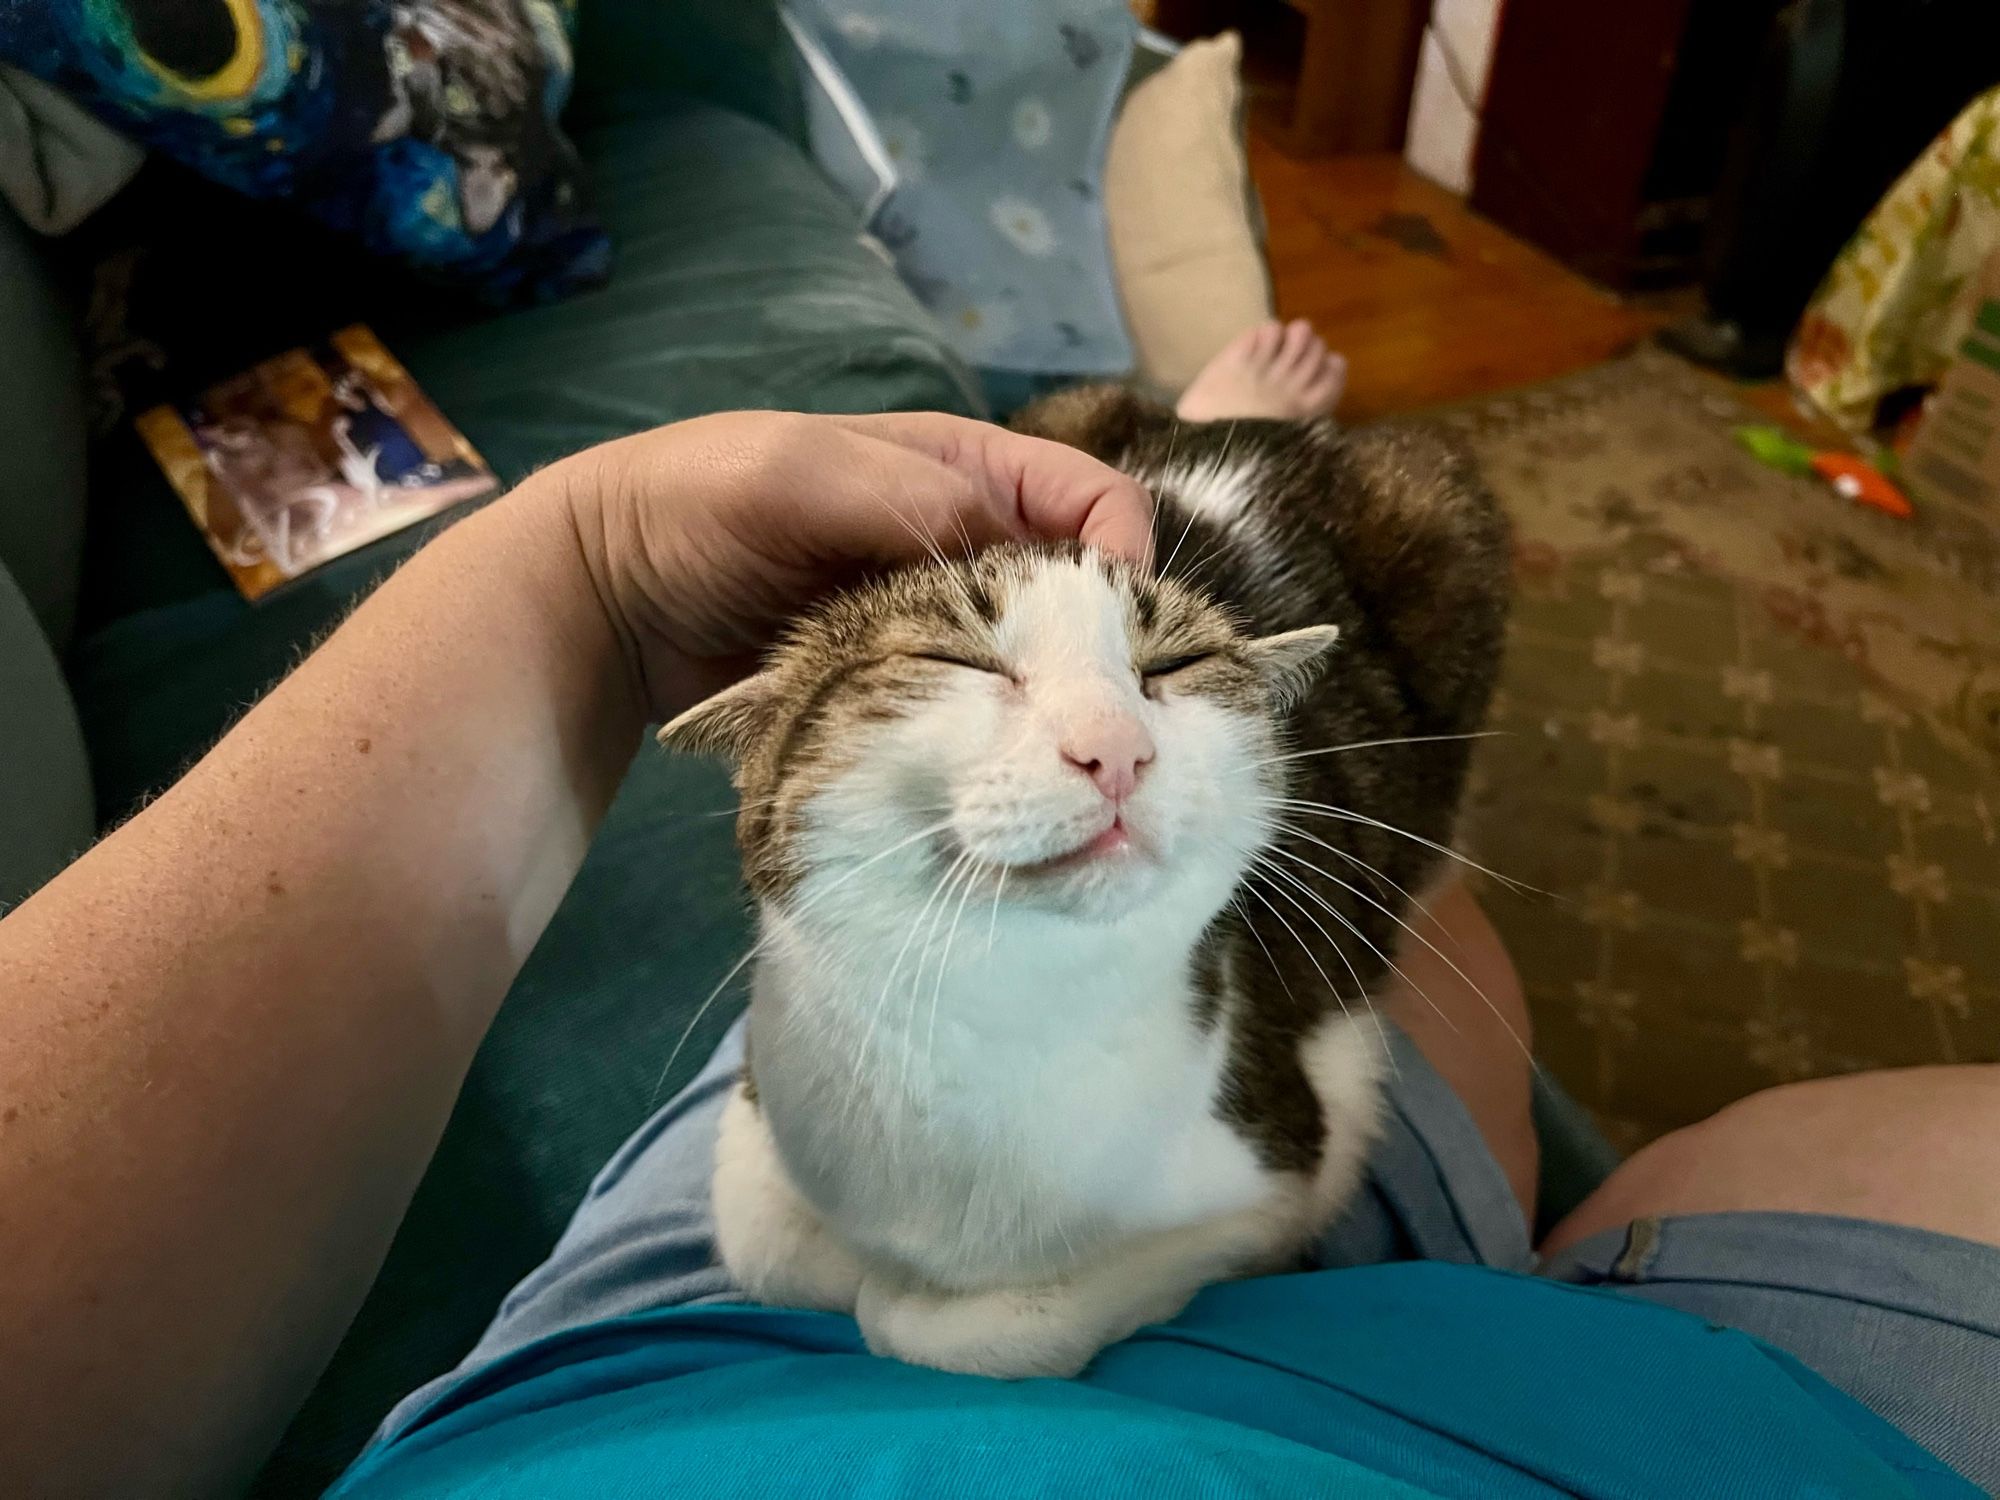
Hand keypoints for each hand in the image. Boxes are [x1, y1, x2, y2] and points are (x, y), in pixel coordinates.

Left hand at [541, 410, 1154, 718]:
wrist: (606, 600)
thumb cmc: (698, 504)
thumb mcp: (804, 474)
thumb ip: (917, 499)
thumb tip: (1022, 559)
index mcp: (964, 472)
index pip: (1092, 503)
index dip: (1121, 558)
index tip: (1108, 632)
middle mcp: (967, 552)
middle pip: (1074, 601)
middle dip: (1092, 652)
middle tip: (1084, 722)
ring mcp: (934, 631)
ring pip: (1030, 673)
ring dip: (1041, 712)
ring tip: (1039, 760)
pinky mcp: (902, 696)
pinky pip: (969, 722)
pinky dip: (985, 747)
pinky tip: (987, 778)